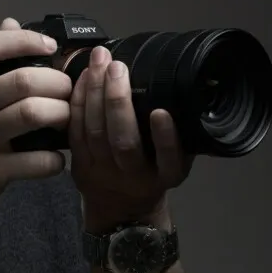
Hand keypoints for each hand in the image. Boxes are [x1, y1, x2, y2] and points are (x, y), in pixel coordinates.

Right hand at [0, 17, 72, 241]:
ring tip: (66, 120)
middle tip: (69, 92)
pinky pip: (35, 160)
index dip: (25, 39)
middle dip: (58, 83)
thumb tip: (10, 22)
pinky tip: (55, 159)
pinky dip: (54, 159)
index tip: (50, 47)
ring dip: (61, 115)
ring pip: (32, 114)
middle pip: (22, 80)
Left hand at [69, 44, 194, 223]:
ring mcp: (104, 172)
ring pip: (95, 132)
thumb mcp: (176, 162)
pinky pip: (75, 131)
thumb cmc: (154, 174)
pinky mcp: (80, 165)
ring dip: (94, 93)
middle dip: (118, 101)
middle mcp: (134, 176)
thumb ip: (183, 136)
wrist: (122, 210)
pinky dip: (77, 103)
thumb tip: (196, 90)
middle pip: (123, 140)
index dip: (165, 137)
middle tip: (117, 66)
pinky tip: (82, 78)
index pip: (168, 157)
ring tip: (98, 62)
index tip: (161, 111)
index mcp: (166, 175)